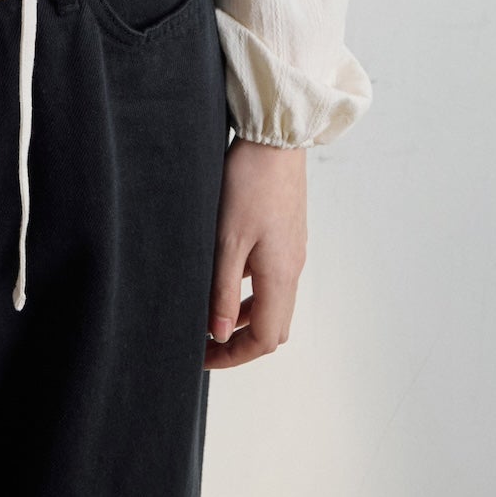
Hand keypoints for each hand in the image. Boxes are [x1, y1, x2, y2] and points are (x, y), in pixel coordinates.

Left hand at [204, 138, 306, 368]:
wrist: (275, 140)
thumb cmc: (249, 184)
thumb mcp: (227, 240)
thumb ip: (222, 289)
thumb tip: (218, 333)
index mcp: (280, 276)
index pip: (264, 339)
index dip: (233, 355)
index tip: (203, 356)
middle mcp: (292, 270)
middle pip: (273, 327)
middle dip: (240, 342)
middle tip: (205, 341)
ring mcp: (292, 252)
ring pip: (272, 303)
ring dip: (243, 316)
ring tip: (208, 312)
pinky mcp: (287, 236)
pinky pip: (271, 279)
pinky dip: (249, 291)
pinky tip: (224, 275)